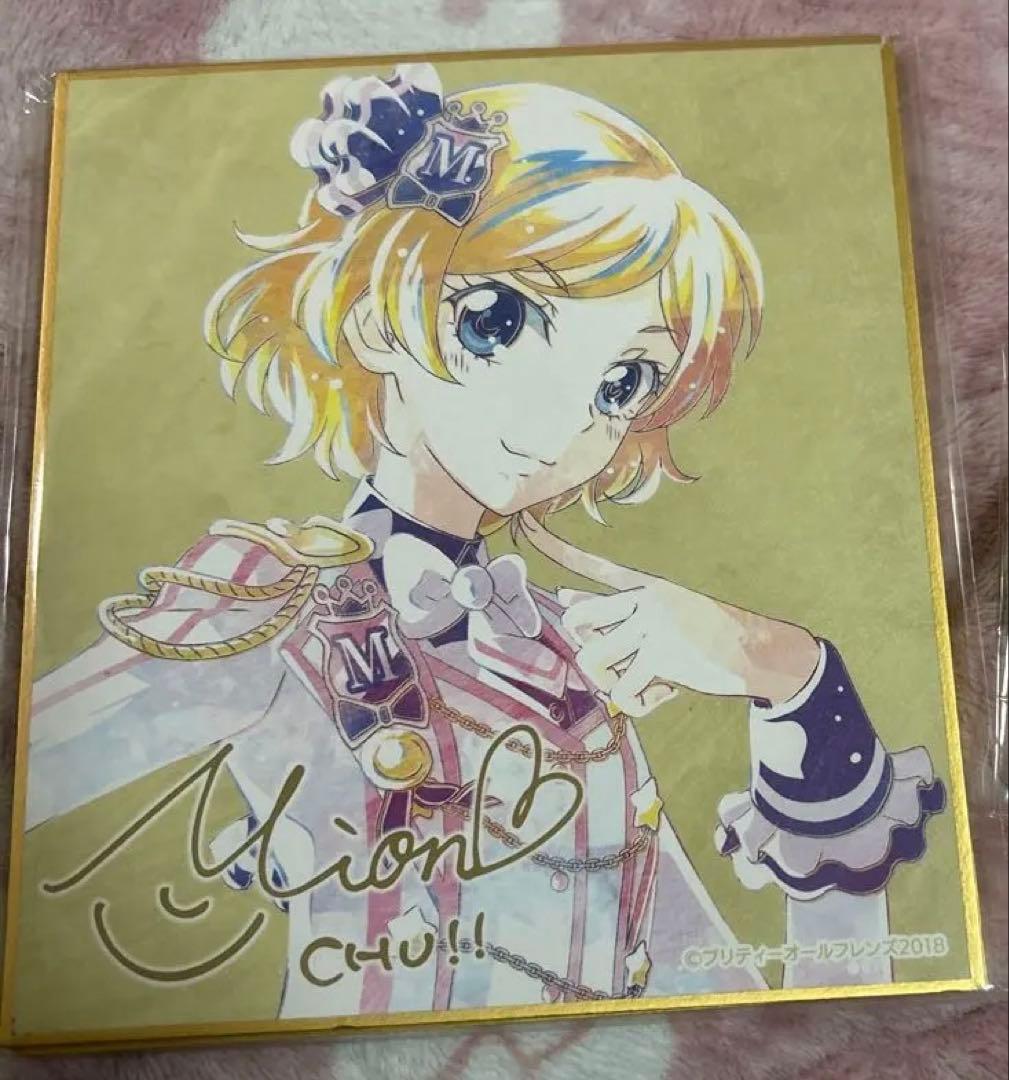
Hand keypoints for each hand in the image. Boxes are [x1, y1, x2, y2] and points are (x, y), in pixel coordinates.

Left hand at [520, 513, 819, 717]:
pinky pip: (624, 692)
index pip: (593, 565)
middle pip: (578, 621)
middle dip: (587, 649)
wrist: (755, 650)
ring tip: (639, 682)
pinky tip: (662, 693)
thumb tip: (564, 597)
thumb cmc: (704, 633)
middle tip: (617, 662)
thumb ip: (612, 605)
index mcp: (644, 587)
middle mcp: (644, 601)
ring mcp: (653, 627)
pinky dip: (639, 703)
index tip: (526, 526)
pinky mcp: (663, 657)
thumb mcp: (661, 610)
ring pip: (594, 661)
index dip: (557, 548)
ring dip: (612, 683)